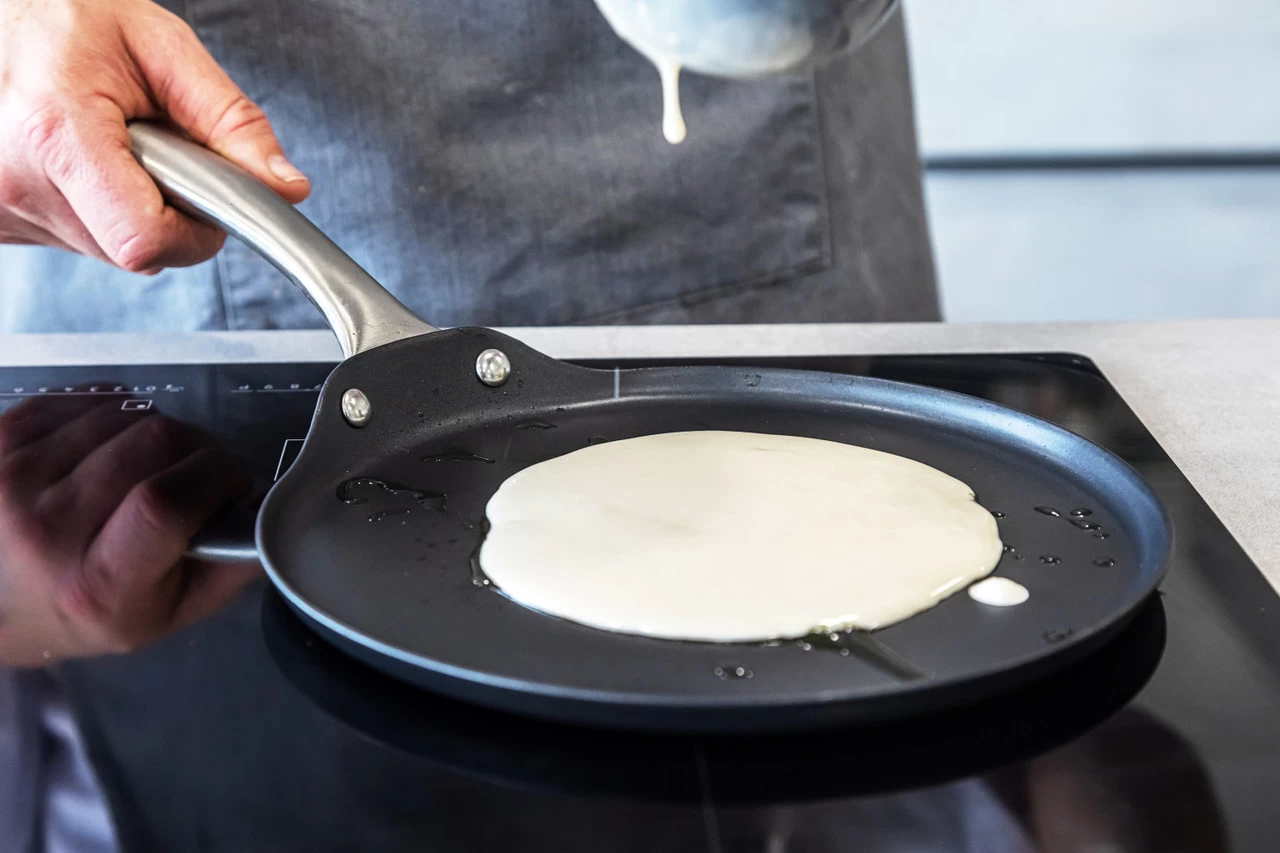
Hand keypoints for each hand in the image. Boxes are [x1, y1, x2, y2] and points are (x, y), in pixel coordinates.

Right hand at [0, 0, 308, 272]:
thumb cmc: (64, 14)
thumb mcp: (162, 47)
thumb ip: (231, 122)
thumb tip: (284, 186)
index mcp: (57, 134)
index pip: (147, 241)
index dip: (194, 232)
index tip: (206, 198)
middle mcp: (16, 181)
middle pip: (133, 250)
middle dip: (167, 209)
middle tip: (152, 146)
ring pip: (106, 246)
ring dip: (129, 204)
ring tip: (108, 140)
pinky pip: (73, 237)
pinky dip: (94, 206)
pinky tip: (81, 157)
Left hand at [0, 395, 259, 666]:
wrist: (2, 602)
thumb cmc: (95, 610)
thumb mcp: (174, 613)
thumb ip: (231, 566)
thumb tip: (270, 508)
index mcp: (94, 583)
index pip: (164, 503)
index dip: (213, 477)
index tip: (230, 484)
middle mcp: (42, 527)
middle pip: (154, 441)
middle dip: (197, 448)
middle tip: (198, 472)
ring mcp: (13, 474)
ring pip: (127, 412)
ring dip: (155, 431)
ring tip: (149, 465)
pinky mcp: (1, 435)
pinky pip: (91, 397)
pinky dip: (117, 415)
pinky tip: (111, 449)